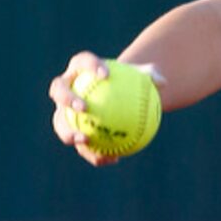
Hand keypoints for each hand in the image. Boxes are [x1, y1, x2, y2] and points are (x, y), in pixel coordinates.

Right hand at [48, 53, 164, 165]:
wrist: (116, 96)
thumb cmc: (129, 82)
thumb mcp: (142, 77)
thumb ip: (150, 76)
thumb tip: (163, 82)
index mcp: (80, 69)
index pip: (81, 62)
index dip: (89, 66)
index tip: (106, 74)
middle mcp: (67, 88)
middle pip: (58, 90)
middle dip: (67, 99)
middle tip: (84, 108)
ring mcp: (64, 110)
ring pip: (60, 122)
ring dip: (68, 132)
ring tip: (85, 140)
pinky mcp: (71, 131)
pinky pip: (80, 145)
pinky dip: (94, 153)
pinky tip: (113, 159)